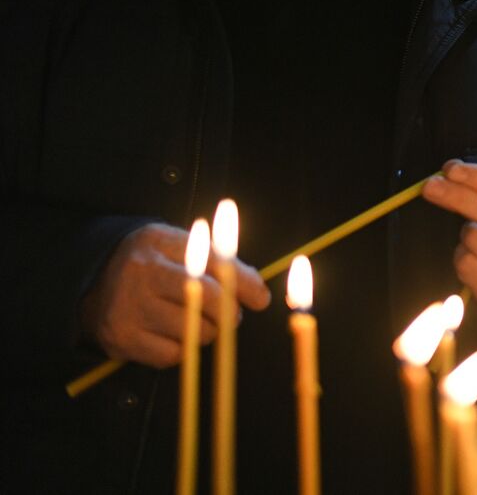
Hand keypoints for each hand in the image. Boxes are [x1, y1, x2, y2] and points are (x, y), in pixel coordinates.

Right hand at [79, 222, 269, 367]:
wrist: (93, 281)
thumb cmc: (151, 263)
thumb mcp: (179, 247)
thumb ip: (218, 261)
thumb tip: (257, 291)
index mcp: (160, 243)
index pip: (213, 263)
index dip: (243, 283)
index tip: (261, 298)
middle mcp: (142, 273)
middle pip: (205, 298)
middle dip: (228, 311)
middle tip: (230, 314)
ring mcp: (129, 308)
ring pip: (193, 331)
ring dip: (207, 332)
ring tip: (199, 322)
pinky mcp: (121, 339)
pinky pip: (172, 355)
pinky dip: (183, 349)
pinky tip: (175, 335)